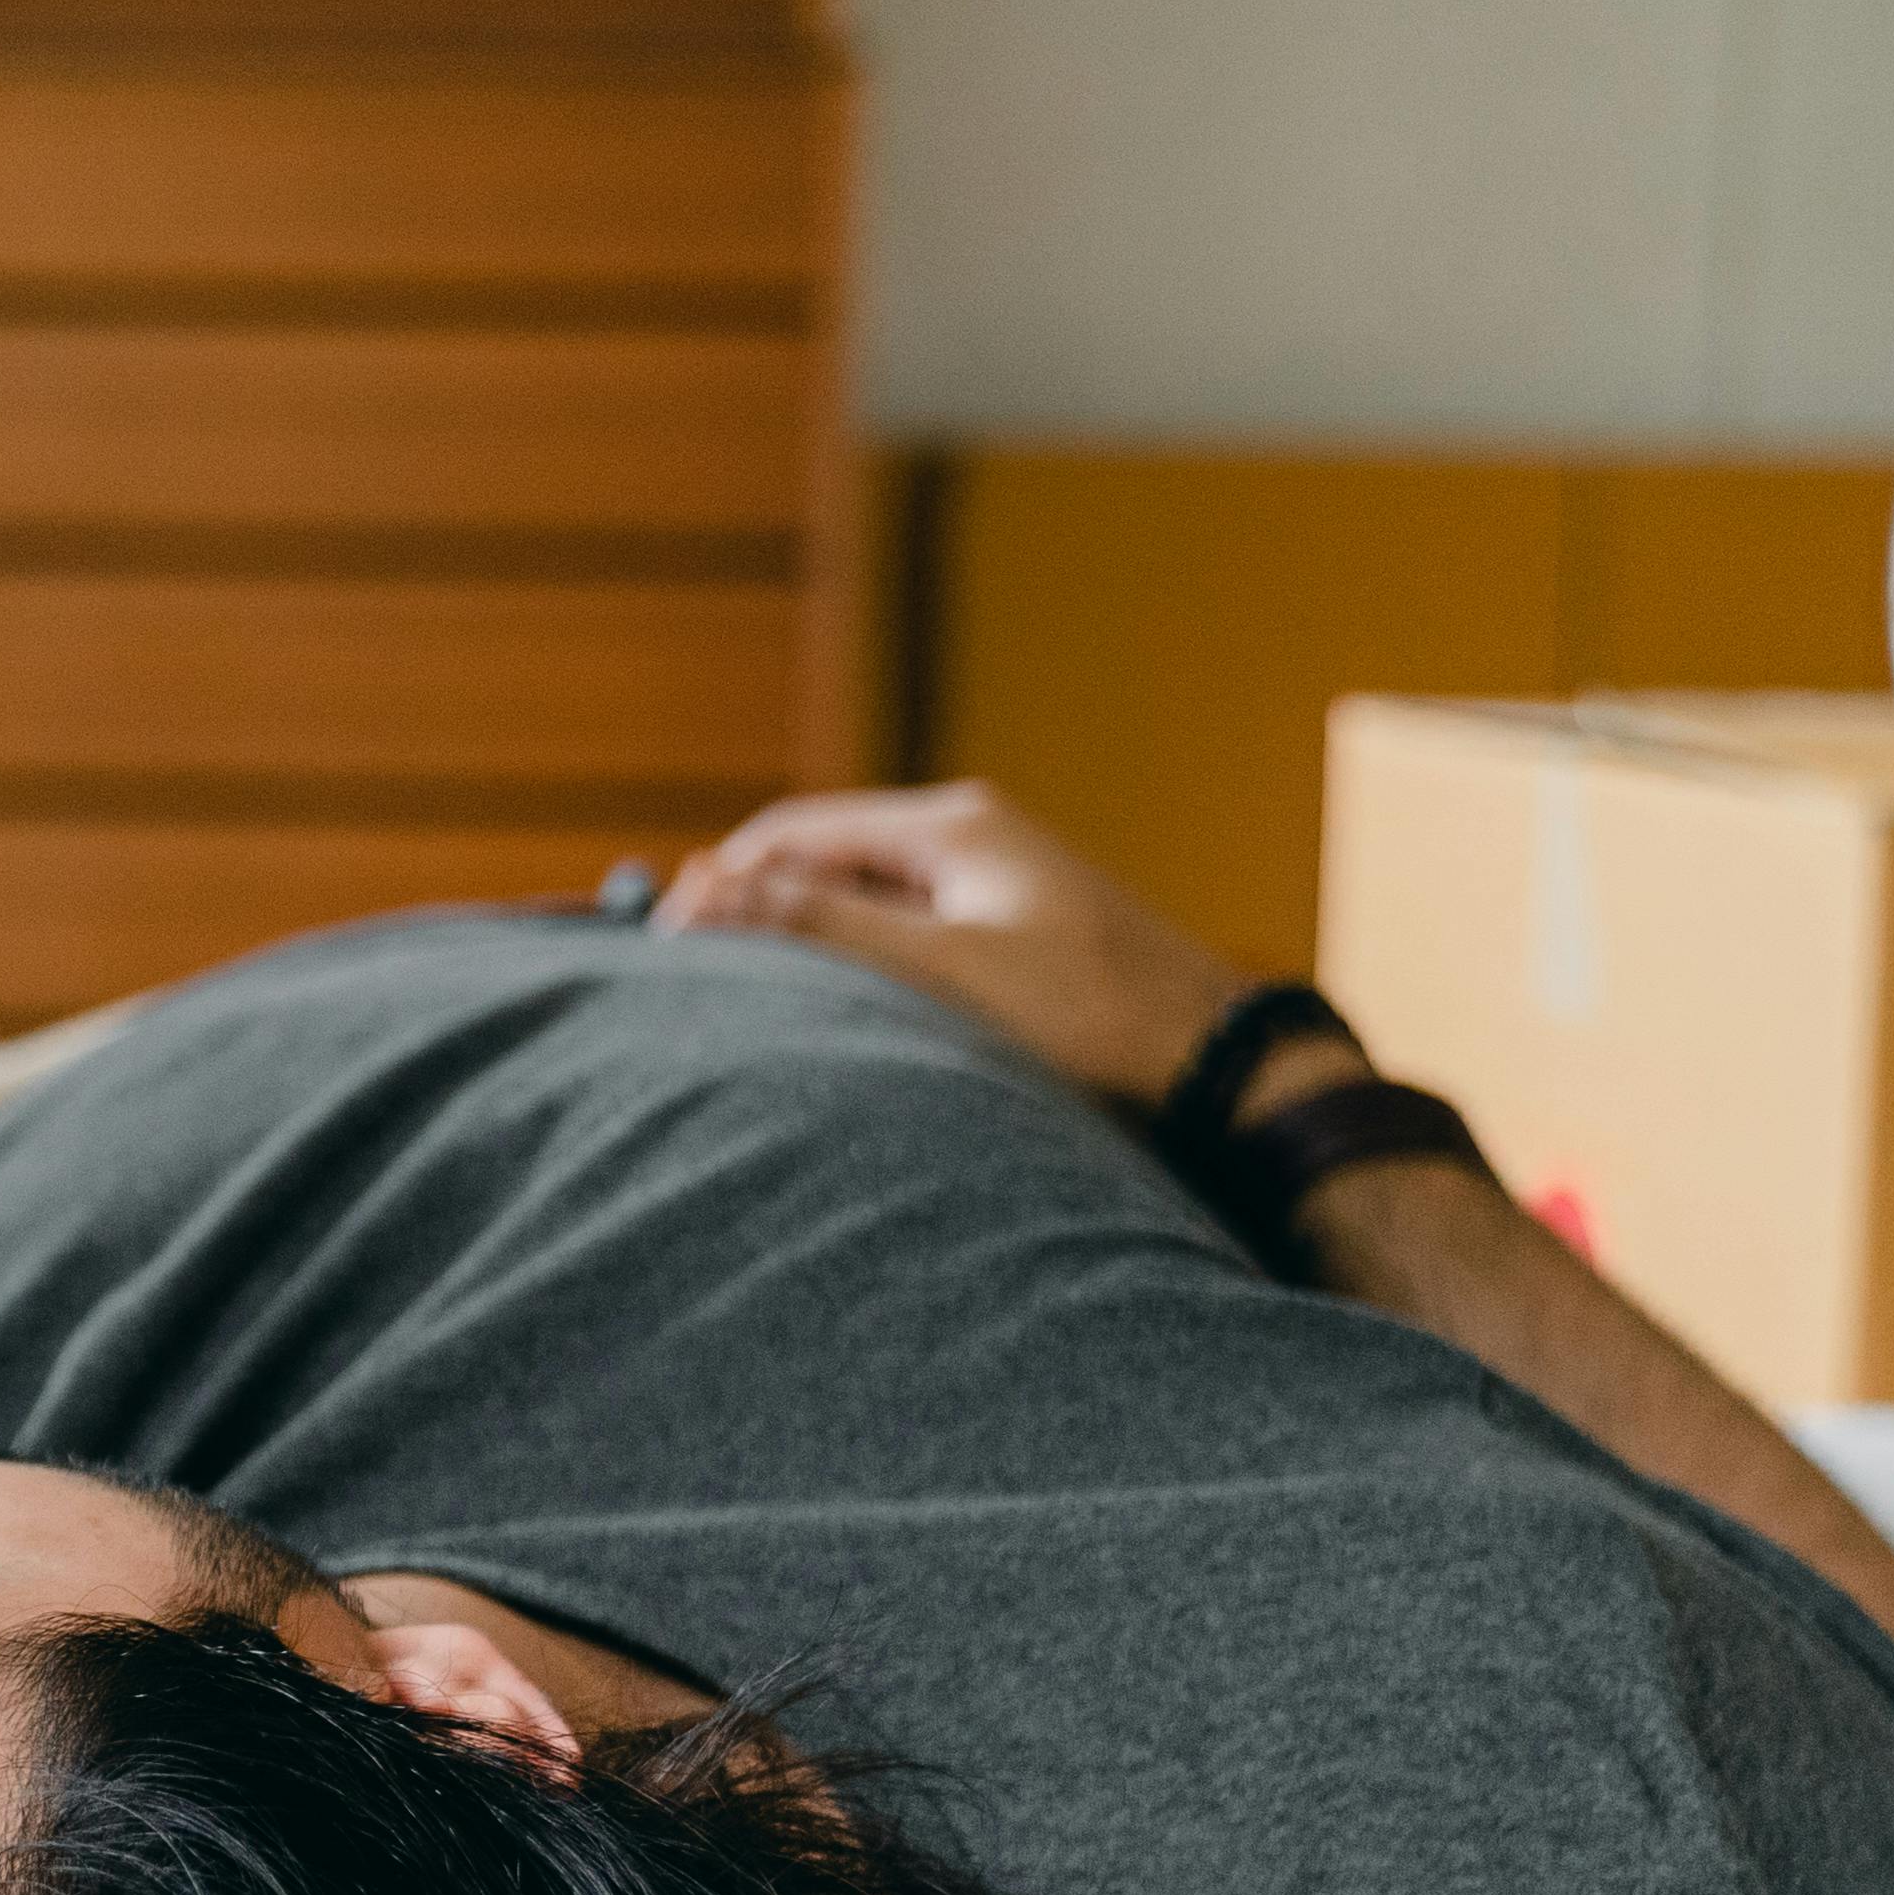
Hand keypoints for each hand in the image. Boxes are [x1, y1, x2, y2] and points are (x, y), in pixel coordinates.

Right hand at [649, 781, 1252, 1106]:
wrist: (1224, 1069)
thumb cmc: (1092, 1021)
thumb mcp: (941, 974)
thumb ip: (821, 926)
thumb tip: (702, 888)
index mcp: (953, 825)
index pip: (791, 831)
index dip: (721, 885)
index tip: (670, 953)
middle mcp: (974, 835)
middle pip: (825, 858)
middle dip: (762, 914)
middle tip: (709, 988)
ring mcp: (1001, 878)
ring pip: (867, 897)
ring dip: (814, 942)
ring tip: (773, 1010)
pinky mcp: (1019, 927)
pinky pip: (910, 927)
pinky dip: (866, 962)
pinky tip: (857, 1019)